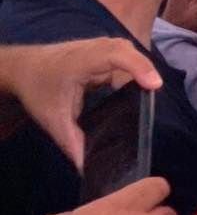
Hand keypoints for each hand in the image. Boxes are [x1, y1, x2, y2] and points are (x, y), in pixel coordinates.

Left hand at [0, 39, 161, 167]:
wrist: (24, 67)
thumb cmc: (38, 89)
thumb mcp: (52, 118)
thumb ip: (70, 141)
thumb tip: (85, 166)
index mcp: (81, 61)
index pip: (116, 56)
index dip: (138, 67)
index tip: (154, 86)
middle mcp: (95, 49)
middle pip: (128, 53)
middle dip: (144, 72)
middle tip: (153, 96)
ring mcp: (102, 48)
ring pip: (129, 54)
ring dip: (140, 71)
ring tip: (148, 94)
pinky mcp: (106, 53)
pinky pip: (126, 58)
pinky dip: (134, 72)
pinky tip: (136, 88)